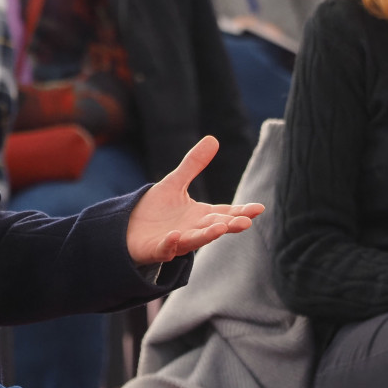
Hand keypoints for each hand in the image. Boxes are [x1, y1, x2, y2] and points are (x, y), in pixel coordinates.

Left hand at [126, 136, 263, 264]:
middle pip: (214, 227)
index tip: (258, 208)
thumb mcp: (175, 183)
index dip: (241, 211)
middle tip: (245, 222)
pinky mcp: (157, 249)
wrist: (129, 228)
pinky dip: (170, 244)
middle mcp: (192, 230)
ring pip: (194, 240)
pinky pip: (165, 249)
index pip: (225, 213)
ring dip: (206, 235)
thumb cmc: (156, 209)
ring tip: (219, 229)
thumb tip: (213, 138)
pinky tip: (175, 236)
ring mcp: (176, 241)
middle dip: (229, 225)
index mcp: (200, 215)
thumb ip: (193, 164)